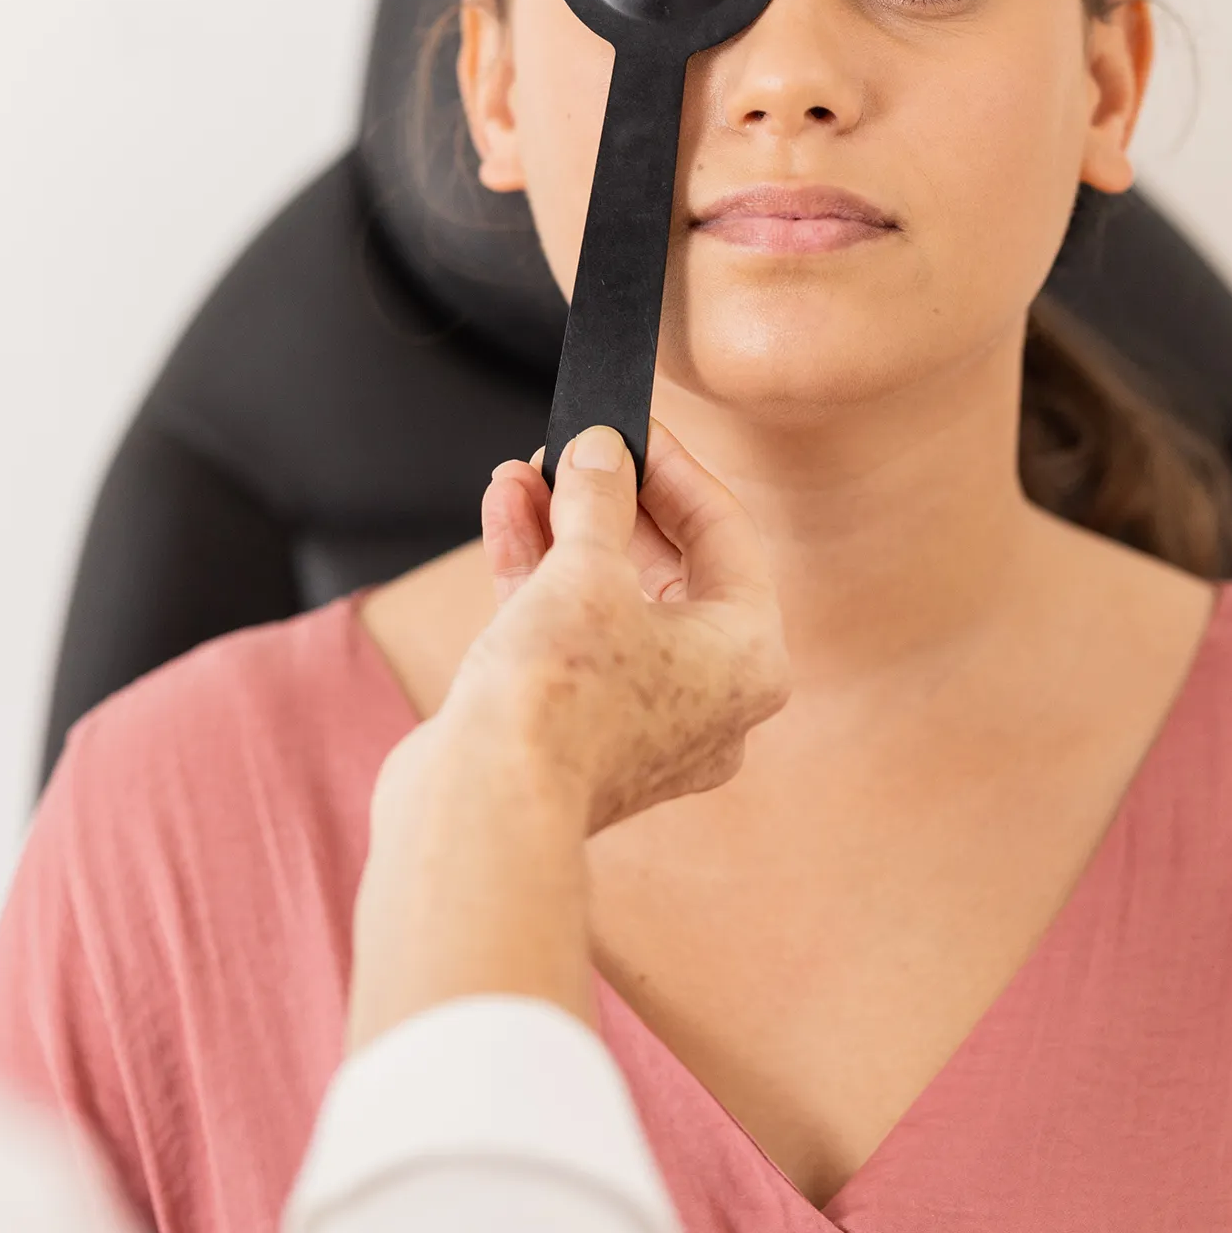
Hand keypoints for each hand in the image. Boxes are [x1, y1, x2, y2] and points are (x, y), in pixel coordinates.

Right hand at [448, 420, 788, 833]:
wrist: (482, 806)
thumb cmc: (558, 702)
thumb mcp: (586, 568)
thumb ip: (599, 496)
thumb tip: (601, 451)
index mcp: (749, 660)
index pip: (723, 533)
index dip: (672, 468)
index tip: (631, 426)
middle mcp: (710, 699)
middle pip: (667, 569)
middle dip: (607, 501)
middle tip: (570, 451)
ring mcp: (643, 722)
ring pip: (610, 601)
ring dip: (563, 530)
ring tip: (521, 475)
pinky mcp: (579, 734)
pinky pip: (572, 637)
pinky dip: (540, 579)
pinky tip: (505, 515)